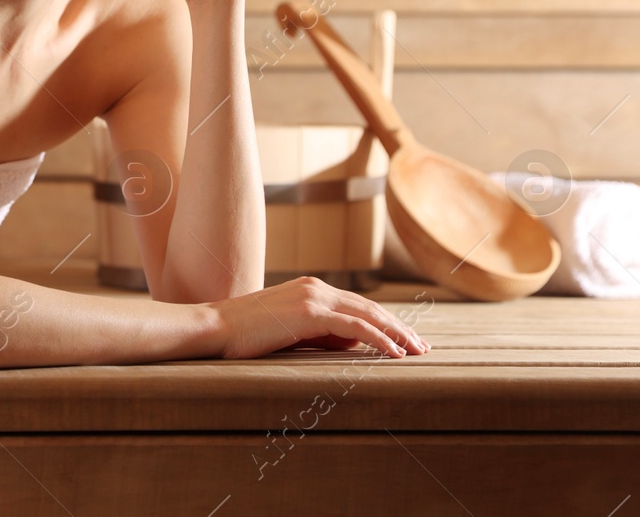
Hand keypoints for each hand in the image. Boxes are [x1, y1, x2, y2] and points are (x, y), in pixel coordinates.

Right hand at [206, 275, 429, 359]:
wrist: (217, 327)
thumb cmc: (247, 335)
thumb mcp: (290, 332)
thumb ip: (320, 334)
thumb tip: (350, 344)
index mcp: (311, 289)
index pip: (358, 306)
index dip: (386, 322)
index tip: (406, 340)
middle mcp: (316, 287)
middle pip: (370, 308)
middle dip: (399, 327)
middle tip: (422, 347)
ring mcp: (314, 297)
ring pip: (368, 315)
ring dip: (397, 334)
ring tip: (416, 351)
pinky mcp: (310, 313)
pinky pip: (355, 328)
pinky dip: (379, 339)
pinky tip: (395, 353)